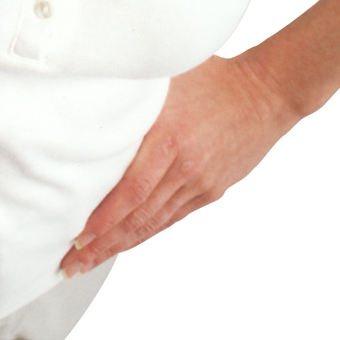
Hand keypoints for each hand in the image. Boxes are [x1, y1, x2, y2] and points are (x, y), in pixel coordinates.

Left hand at [60, 53, 298, 274]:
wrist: (266, 94)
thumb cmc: (214, 77)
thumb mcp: (169, 77)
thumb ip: (134, 95)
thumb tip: (92, 94)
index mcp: (170, 137)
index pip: (132, 188)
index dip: (105, 217)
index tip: (78, 234)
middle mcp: (185, 167)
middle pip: (138, 216)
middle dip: (102, 243)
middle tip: (72, 262)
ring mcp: (200, 183)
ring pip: (154, 222)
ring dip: (121, 244)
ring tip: (91, 260)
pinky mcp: (211, 190)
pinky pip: (173, 217)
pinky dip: (147, 232)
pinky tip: (127, 242)